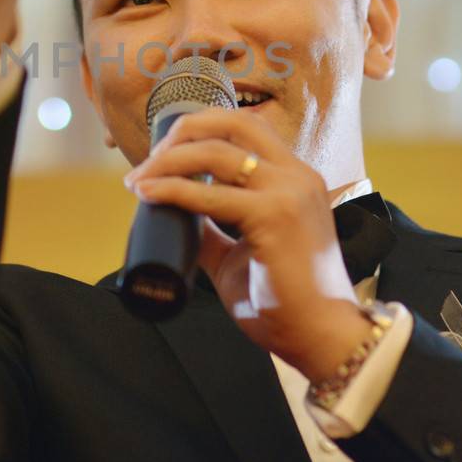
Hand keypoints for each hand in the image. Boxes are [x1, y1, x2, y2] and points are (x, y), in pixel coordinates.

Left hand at [124, 109, 373, 378]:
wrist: (322, 338)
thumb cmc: (286, 303)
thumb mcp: (241, 253)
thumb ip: (214, 229)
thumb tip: (176, 212)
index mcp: (295, 179)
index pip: (246, 128)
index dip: (201, 130)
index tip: (163, 153)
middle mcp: (297, 176)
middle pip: (233, 122)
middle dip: (183, 131)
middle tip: (149, 160)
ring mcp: (289, 192)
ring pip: (216, 152)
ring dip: (169, 160)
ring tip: (139, 180)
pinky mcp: (275, 216)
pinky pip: (210, 195)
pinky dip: (173, 189)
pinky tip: (149, 194)